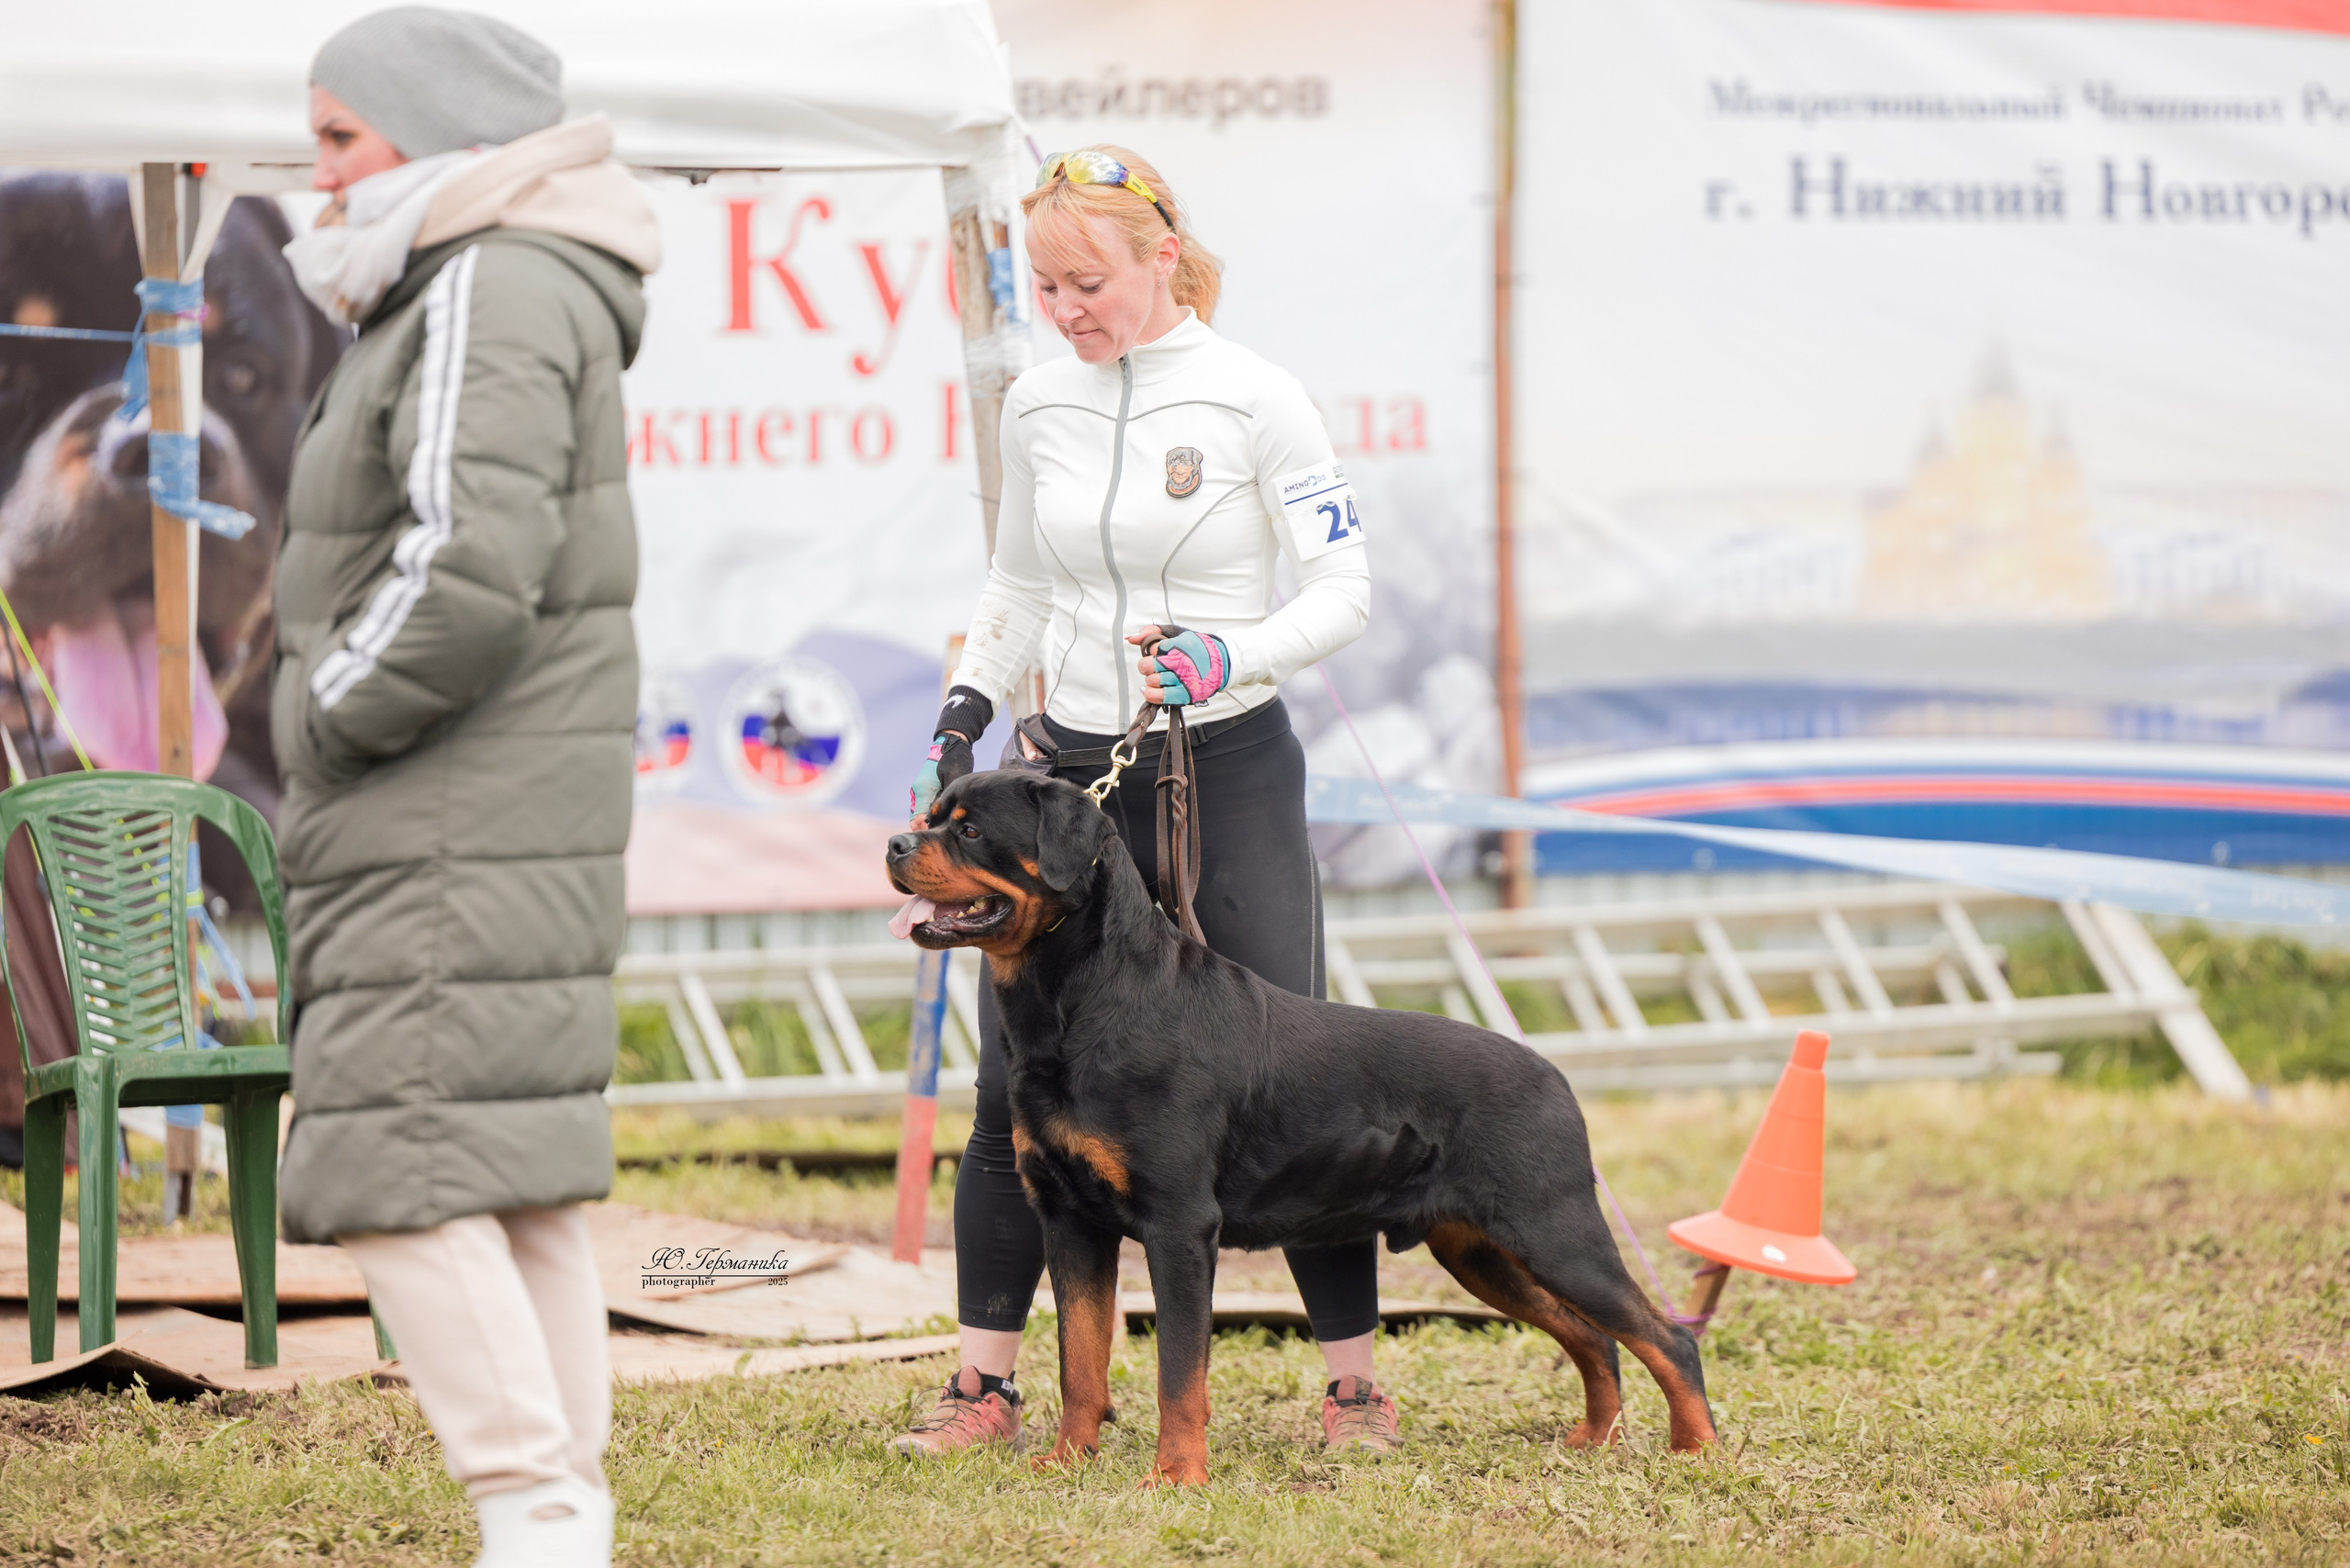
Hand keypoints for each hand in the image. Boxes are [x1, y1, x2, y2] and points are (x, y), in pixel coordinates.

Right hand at [909, 685, 993, 822]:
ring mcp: (921, 791)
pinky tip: (944, 821)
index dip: (928, 829)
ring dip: (930, 822)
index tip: (939, 834)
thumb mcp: (955, 779)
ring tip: (944, 830)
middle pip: (918, 819)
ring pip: (922, 814)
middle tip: (942, 836)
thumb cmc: (955, 761)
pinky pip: (926, 808)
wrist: (950, 747)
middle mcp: (919, 791)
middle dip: (928, 828)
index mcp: (923, 789)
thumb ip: (949, 799)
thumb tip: (950, 818)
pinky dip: (932, 816)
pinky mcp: (925, 791)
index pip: (920, 818)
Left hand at [1130, 624, 1230, 706]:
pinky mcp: (1186, 695)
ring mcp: (1184, 681)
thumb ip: (1151, 631)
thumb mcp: (1177, 633)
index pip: (1153, 648)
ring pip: (1152, 681)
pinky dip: (1150, 693)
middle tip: (1154, 665)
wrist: (1222, 663)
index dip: (1153, 650)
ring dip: (1151, 679)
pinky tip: (1149, 688)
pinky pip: (1160, 697)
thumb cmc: (1196, 648)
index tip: (1161, 651)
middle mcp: (1183, 663)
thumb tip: (1129, 638)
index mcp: (1181, 646)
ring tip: (1158, 676)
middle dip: (1147, 665)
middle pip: (1148, 666)